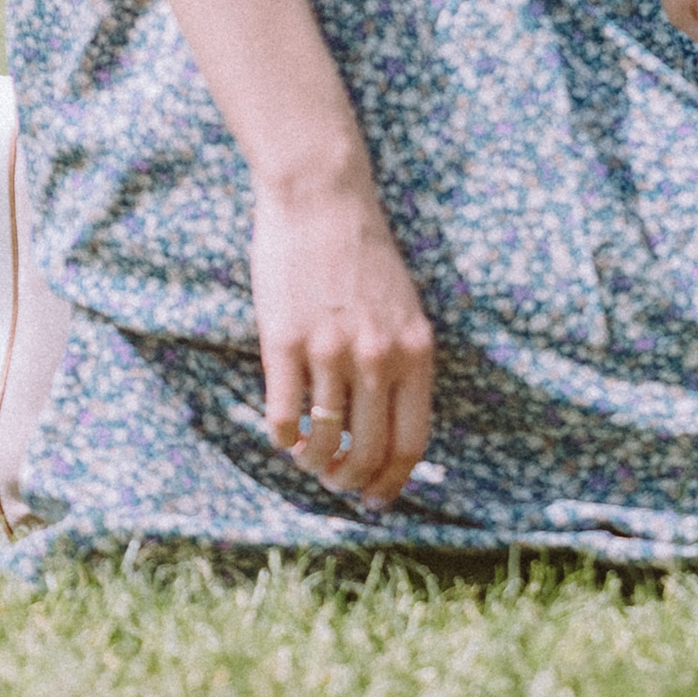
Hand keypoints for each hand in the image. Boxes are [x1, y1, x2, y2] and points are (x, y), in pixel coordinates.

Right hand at [251, 182, 435, 507]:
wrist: (323, 197)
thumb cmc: (364, 253)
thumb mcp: (406, 309)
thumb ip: (403, 364)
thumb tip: (392, 432)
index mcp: (416, 351)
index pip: (411, 443)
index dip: (393, 481)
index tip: (377, 499)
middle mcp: (377, 357)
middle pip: (367, 453)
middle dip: (351, 482)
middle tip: (337, 484)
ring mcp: (329, 350)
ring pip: (323, 441)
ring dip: (315, 463)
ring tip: (308, 458)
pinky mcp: (283, 341)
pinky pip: (283, 415)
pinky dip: (282, 438)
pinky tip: (282, 434)